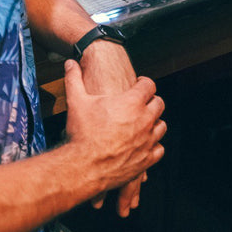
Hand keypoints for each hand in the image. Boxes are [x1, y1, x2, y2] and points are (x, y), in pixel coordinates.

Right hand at [78, 40, 150, 215]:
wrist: (82, 168)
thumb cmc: (81, 134)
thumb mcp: (76, 101)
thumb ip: (74, 79)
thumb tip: (70, 62)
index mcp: (131, 102)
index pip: (149, 85)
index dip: (144, 83)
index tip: (138, 85)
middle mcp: (144, 120)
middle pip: (159, 103)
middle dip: (150, 101)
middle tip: (140, 103)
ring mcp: (147, 141)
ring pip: (161, 126)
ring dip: (154, 122)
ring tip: (142, 123)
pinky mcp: (146, 160)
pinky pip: (159, 149)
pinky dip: (153, 145)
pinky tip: (143, 143)